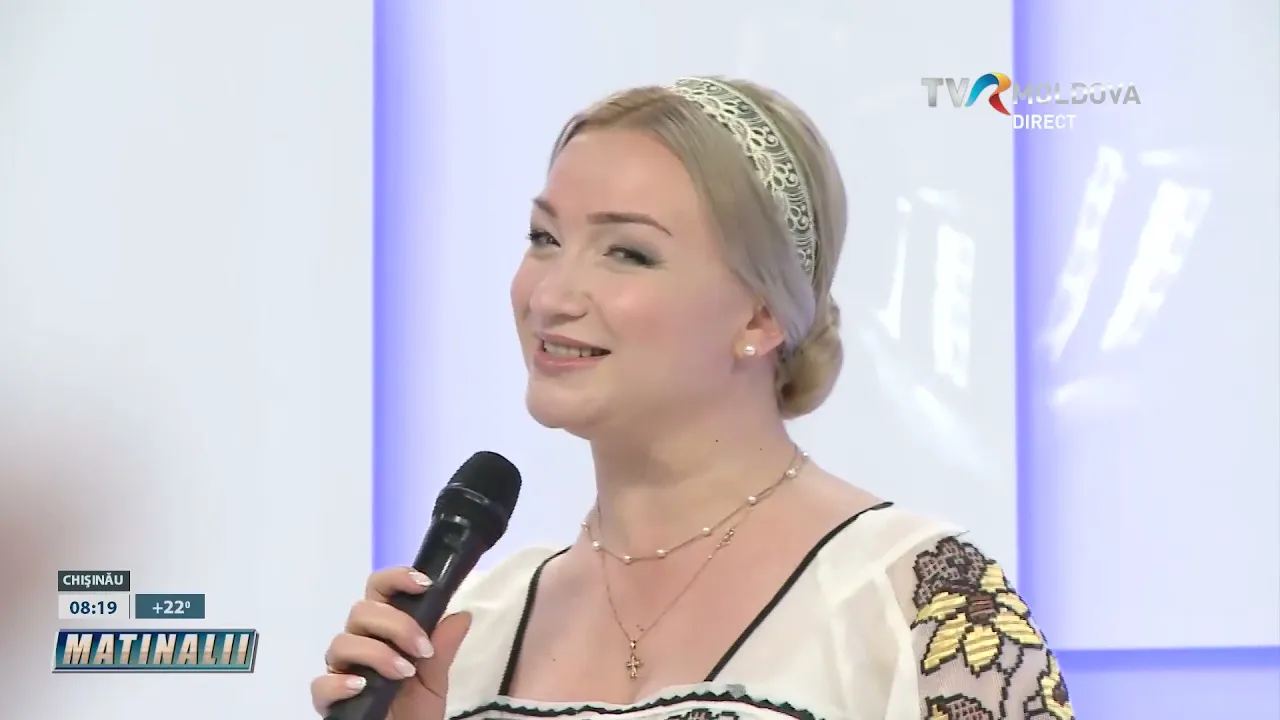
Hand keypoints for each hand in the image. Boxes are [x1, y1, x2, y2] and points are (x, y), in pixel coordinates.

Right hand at [310, 567, 471, 718]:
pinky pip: (321, 684)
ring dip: (377, 653)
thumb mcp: (436, 678)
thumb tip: (463, 614)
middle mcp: (358, 643)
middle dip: (396, 624)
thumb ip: (443, 648)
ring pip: (342, 642)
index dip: (397, 578)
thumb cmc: (416, 709)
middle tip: (422, 649)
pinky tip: (361, 686)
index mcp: (383, 630)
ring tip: (404, 673)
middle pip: (361, 611)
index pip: (379, 590)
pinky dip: (340, 682)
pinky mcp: (328, 700)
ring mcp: (341, 670)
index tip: (424, 584)